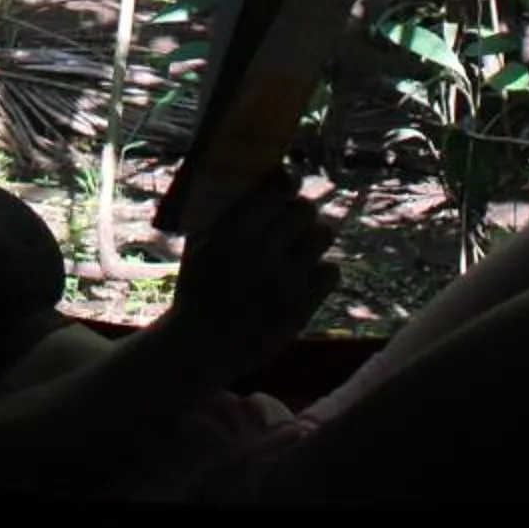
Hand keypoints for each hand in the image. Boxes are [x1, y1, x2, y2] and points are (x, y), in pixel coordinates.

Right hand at [165, 169, 337, 387]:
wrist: (200, 346)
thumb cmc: (197, 290)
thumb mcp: (199, 246)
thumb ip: (222, 215)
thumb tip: (248, 180)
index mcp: (234, 231)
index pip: (279, 187)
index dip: (287, 181)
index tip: (287, 183)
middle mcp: (262, 251)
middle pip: (305, 209)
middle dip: (301, 211)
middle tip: (295, 220)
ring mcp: (284, 281)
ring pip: (323, 236)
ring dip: (314, 237)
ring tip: (303, 247)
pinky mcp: (301, 308)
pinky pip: (331, 271)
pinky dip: (321, 271)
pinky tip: (307, 276)